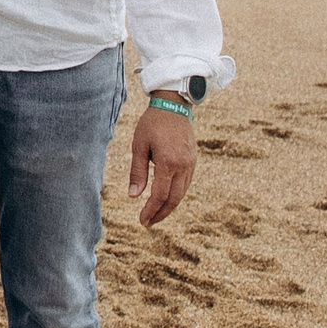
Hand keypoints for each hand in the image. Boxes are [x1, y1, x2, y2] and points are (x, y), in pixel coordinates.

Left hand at [126, 101, 196, 227]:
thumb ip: (138, 172)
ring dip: (169, 206)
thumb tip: (133, 196)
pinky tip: (166, 197)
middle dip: (161, 213)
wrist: (173, 104)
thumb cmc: (152, 123)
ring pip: (182, 193)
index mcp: (168, 162)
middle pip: (174, 199)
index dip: (151, 210)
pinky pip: (186, 183)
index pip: (160, 195)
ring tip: (156, 213)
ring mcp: (190, 163)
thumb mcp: (139, 146)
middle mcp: (183, 165)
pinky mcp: (192, 160)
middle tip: (148, 222)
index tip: (142, 221)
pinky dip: (176, 194)